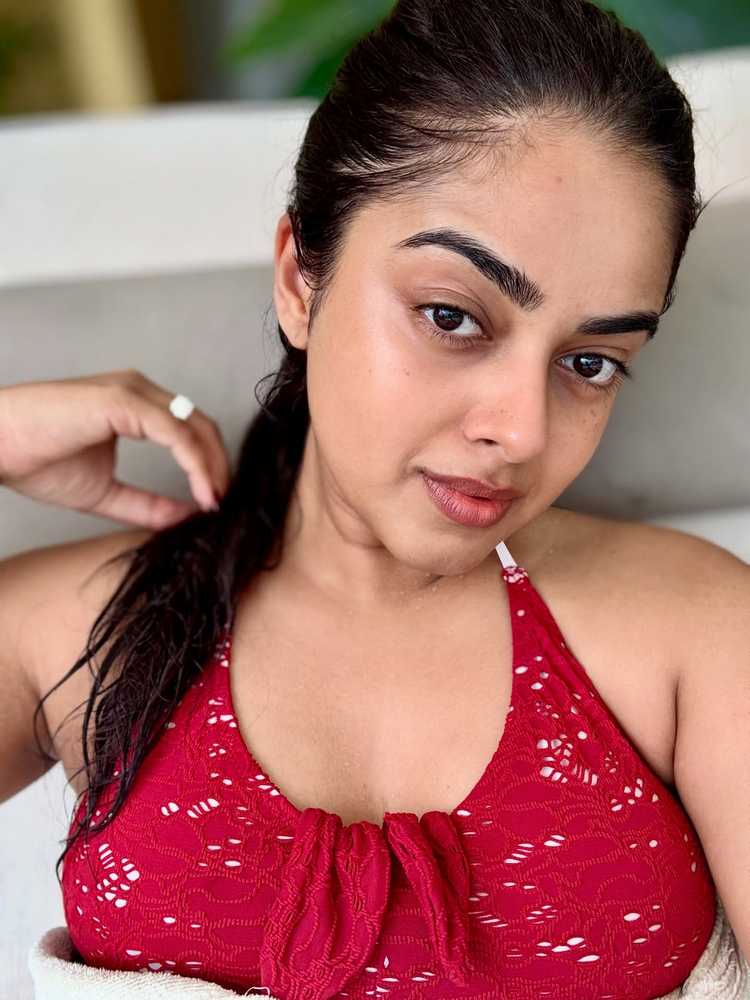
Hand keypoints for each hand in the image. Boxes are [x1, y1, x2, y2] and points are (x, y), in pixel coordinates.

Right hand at [0, 370, 230, 527]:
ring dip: (213, 467)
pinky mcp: (123, 401)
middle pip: (201, 425)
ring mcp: (132, 391)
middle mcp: (138, 391)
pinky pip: (176, 433)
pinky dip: (195, 464)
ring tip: (215, 502)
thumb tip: (189, 517)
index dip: (209, 465)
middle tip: (222, 504)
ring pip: (195, 426)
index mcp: (134, 405)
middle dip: (219, 466)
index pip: (190, 429)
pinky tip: (203, 491)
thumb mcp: (105, 493)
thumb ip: (147, 504)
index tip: (215, 502)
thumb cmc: (36, 461)